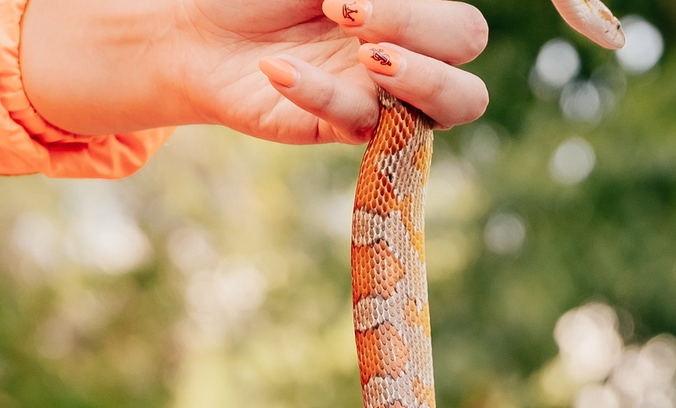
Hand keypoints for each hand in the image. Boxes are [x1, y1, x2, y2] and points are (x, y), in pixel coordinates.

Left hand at [22, 0, 488, 142]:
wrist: (203, 30)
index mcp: (412, 18)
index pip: (463, 27)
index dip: (419, 9)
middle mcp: (410, 60)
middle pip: (473, 61)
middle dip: (426, 33)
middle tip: (355, 18)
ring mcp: (382, 99)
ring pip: (446, 110)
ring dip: (416, 77)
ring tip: (367, 57)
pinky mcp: (339, 128)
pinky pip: (353, 120)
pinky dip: (316, 92)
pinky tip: (275, 67)